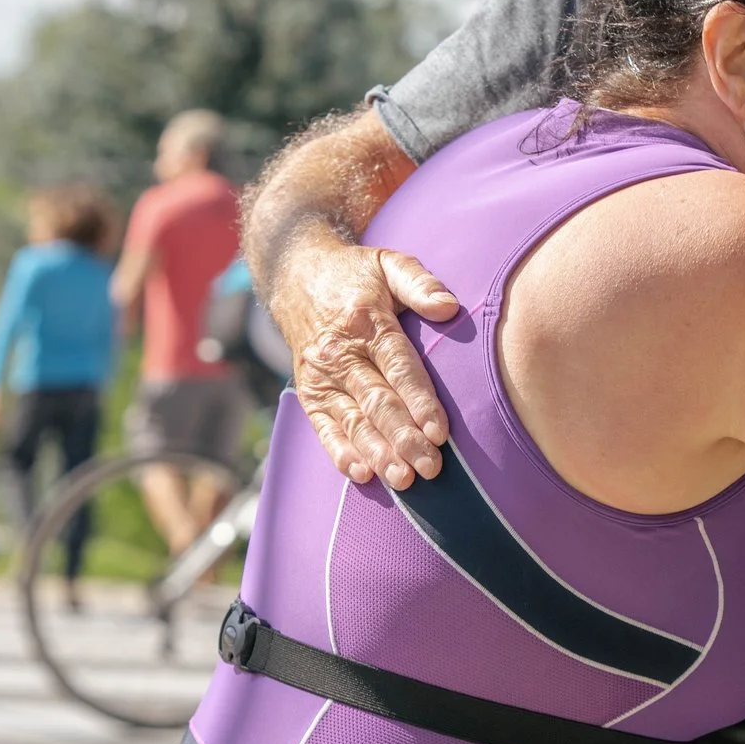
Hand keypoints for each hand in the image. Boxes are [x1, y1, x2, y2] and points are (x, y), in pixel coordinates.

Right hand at [273, 239, 458, 486]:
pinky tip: (363, 475)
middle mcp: (340, 353)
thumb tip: (448, 306)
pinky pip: (324, 427)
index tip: (439, 431)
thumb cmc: (355, 274)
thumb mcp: (388, 262)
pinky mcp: (309, 393)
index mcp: (365, 321)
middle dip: (403, 438)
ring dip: (377, 453)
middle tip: (430, 467)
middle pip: (376, 401)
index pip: (397, 366)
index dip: (419, 400)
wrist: (296, 275)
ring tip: (403, 480)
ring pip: (352, 420)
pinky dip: (341, 453)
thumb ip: (420, 282)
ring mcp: (321, 376)